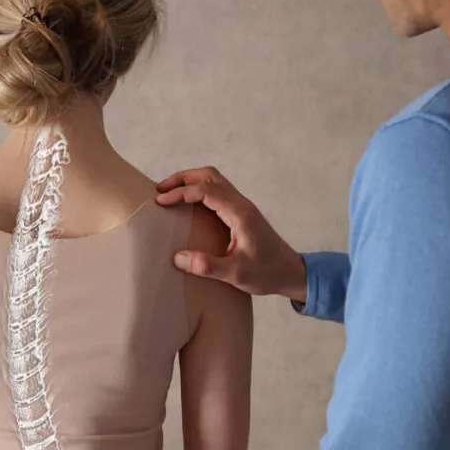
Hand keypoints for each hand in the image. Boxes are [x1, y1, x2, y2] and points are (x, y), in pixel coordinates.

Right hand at [157, 167, 306, 300]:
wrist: (290, 272)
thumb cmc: (267, 273)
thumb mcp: (236, 274)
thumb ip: (208, 266)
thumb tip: (177, 257)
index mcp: (240, 214)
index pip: (206, 190)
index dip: (181, 193)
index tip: (161, 201)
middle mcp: (242, 204)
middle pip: (209, 176)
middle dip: (182, 178)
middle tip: (160, 189)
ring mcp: (242, 206)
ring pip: (214, 180)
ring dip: (190, 181)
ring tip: (170, 192)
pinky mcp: (241, 212)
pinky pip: (217, 191)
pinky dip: (199, 190)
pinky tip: (188, 204)